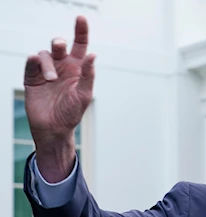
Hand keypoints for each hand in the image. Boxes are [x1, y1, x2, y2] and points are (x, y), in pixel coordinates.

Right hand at [23, 16, 94, 181]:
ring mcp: (46, 71)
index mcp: (77, 68)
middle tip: (60, 46)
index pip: (80, 44)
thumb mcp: (84, 95)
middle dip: (58, 42)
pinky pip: (31, 63)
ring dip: (48, 64)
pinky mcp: (31, 78)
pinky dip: (33, 61)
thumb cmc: (72, 113)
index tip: (81, 18)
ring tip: (51, 80)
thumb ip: (88, 75)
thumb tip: (93, 55)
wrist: (54, 129)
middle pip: (59, 45)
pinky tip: (35, 62)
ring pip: (45, 55)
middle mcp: (62, 66)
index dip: (80, 31)